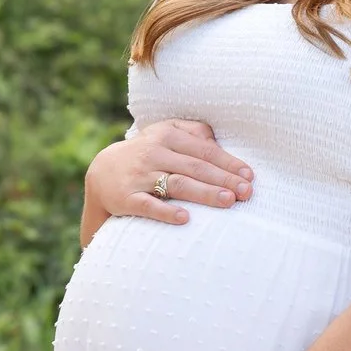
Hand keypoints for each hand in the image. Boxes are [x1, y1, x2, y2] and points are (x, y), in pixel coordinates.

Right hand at [86, 120, 252, 230]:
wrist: (101, 173)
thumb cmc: (145, 153)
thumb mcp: (164, 133)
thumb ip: (193, 132)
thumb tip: (219, 141)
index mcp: (167, 136)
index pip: (204, 150)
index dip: (228, 163)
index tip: (249, 176)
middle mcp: (154, 153)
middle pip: (195, 167)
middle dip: (223, 180)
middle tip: (246, 193)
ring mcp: (140, 176)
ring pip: (177, 184)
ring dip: (204, 193)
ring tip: (227, 201)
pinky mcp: (127, 198)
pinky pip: (149, 206)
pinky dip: (166, 212)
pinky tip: (185, 218)